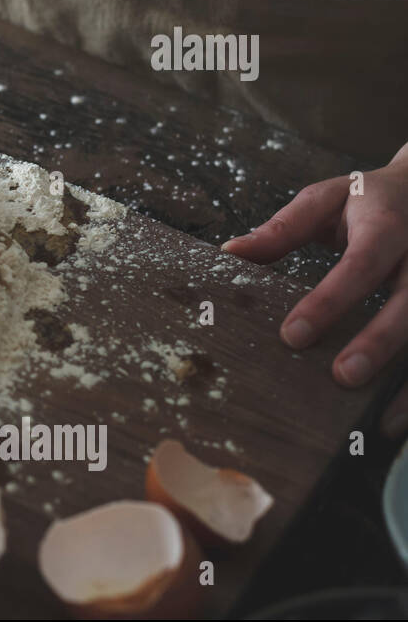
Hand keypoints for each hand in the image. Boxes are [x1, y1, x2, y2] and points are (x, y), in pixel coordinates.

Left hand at [222, 145, 407, 437]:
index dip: (329, 301)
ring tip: (379, 421)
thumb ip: (283, 229)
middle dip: (380, 342)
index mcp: (387, 227)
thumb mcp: (326, 199)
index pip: (360, 265)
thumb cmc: (369, 200)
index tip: (292, 335)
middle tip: (343, 378)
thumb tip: (230, 252)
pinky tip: (394, 421)